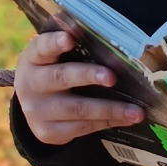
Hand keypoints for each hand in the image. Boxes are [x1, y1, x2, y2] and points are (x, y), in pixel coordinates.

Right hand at [14, 29, 143, 145]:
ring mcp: (37, 111)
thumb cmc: (54, 70)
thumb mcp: (55, 56)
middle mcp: (30, 84)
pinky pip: (82, 128)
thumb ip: (73, 44)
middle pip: (61, 77)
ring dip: (110, 109)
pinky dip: (107, 122)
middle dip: (88, 76)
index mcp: (32, 59)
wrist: (34, 106)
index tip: (70, 38)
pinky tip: (126, 119)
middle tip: (111, 77)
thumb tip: (112, 33)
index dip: (55, 43)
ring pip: (77, 109)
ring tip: (136, 111)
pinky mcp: (47, 132)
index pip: (41, 47)